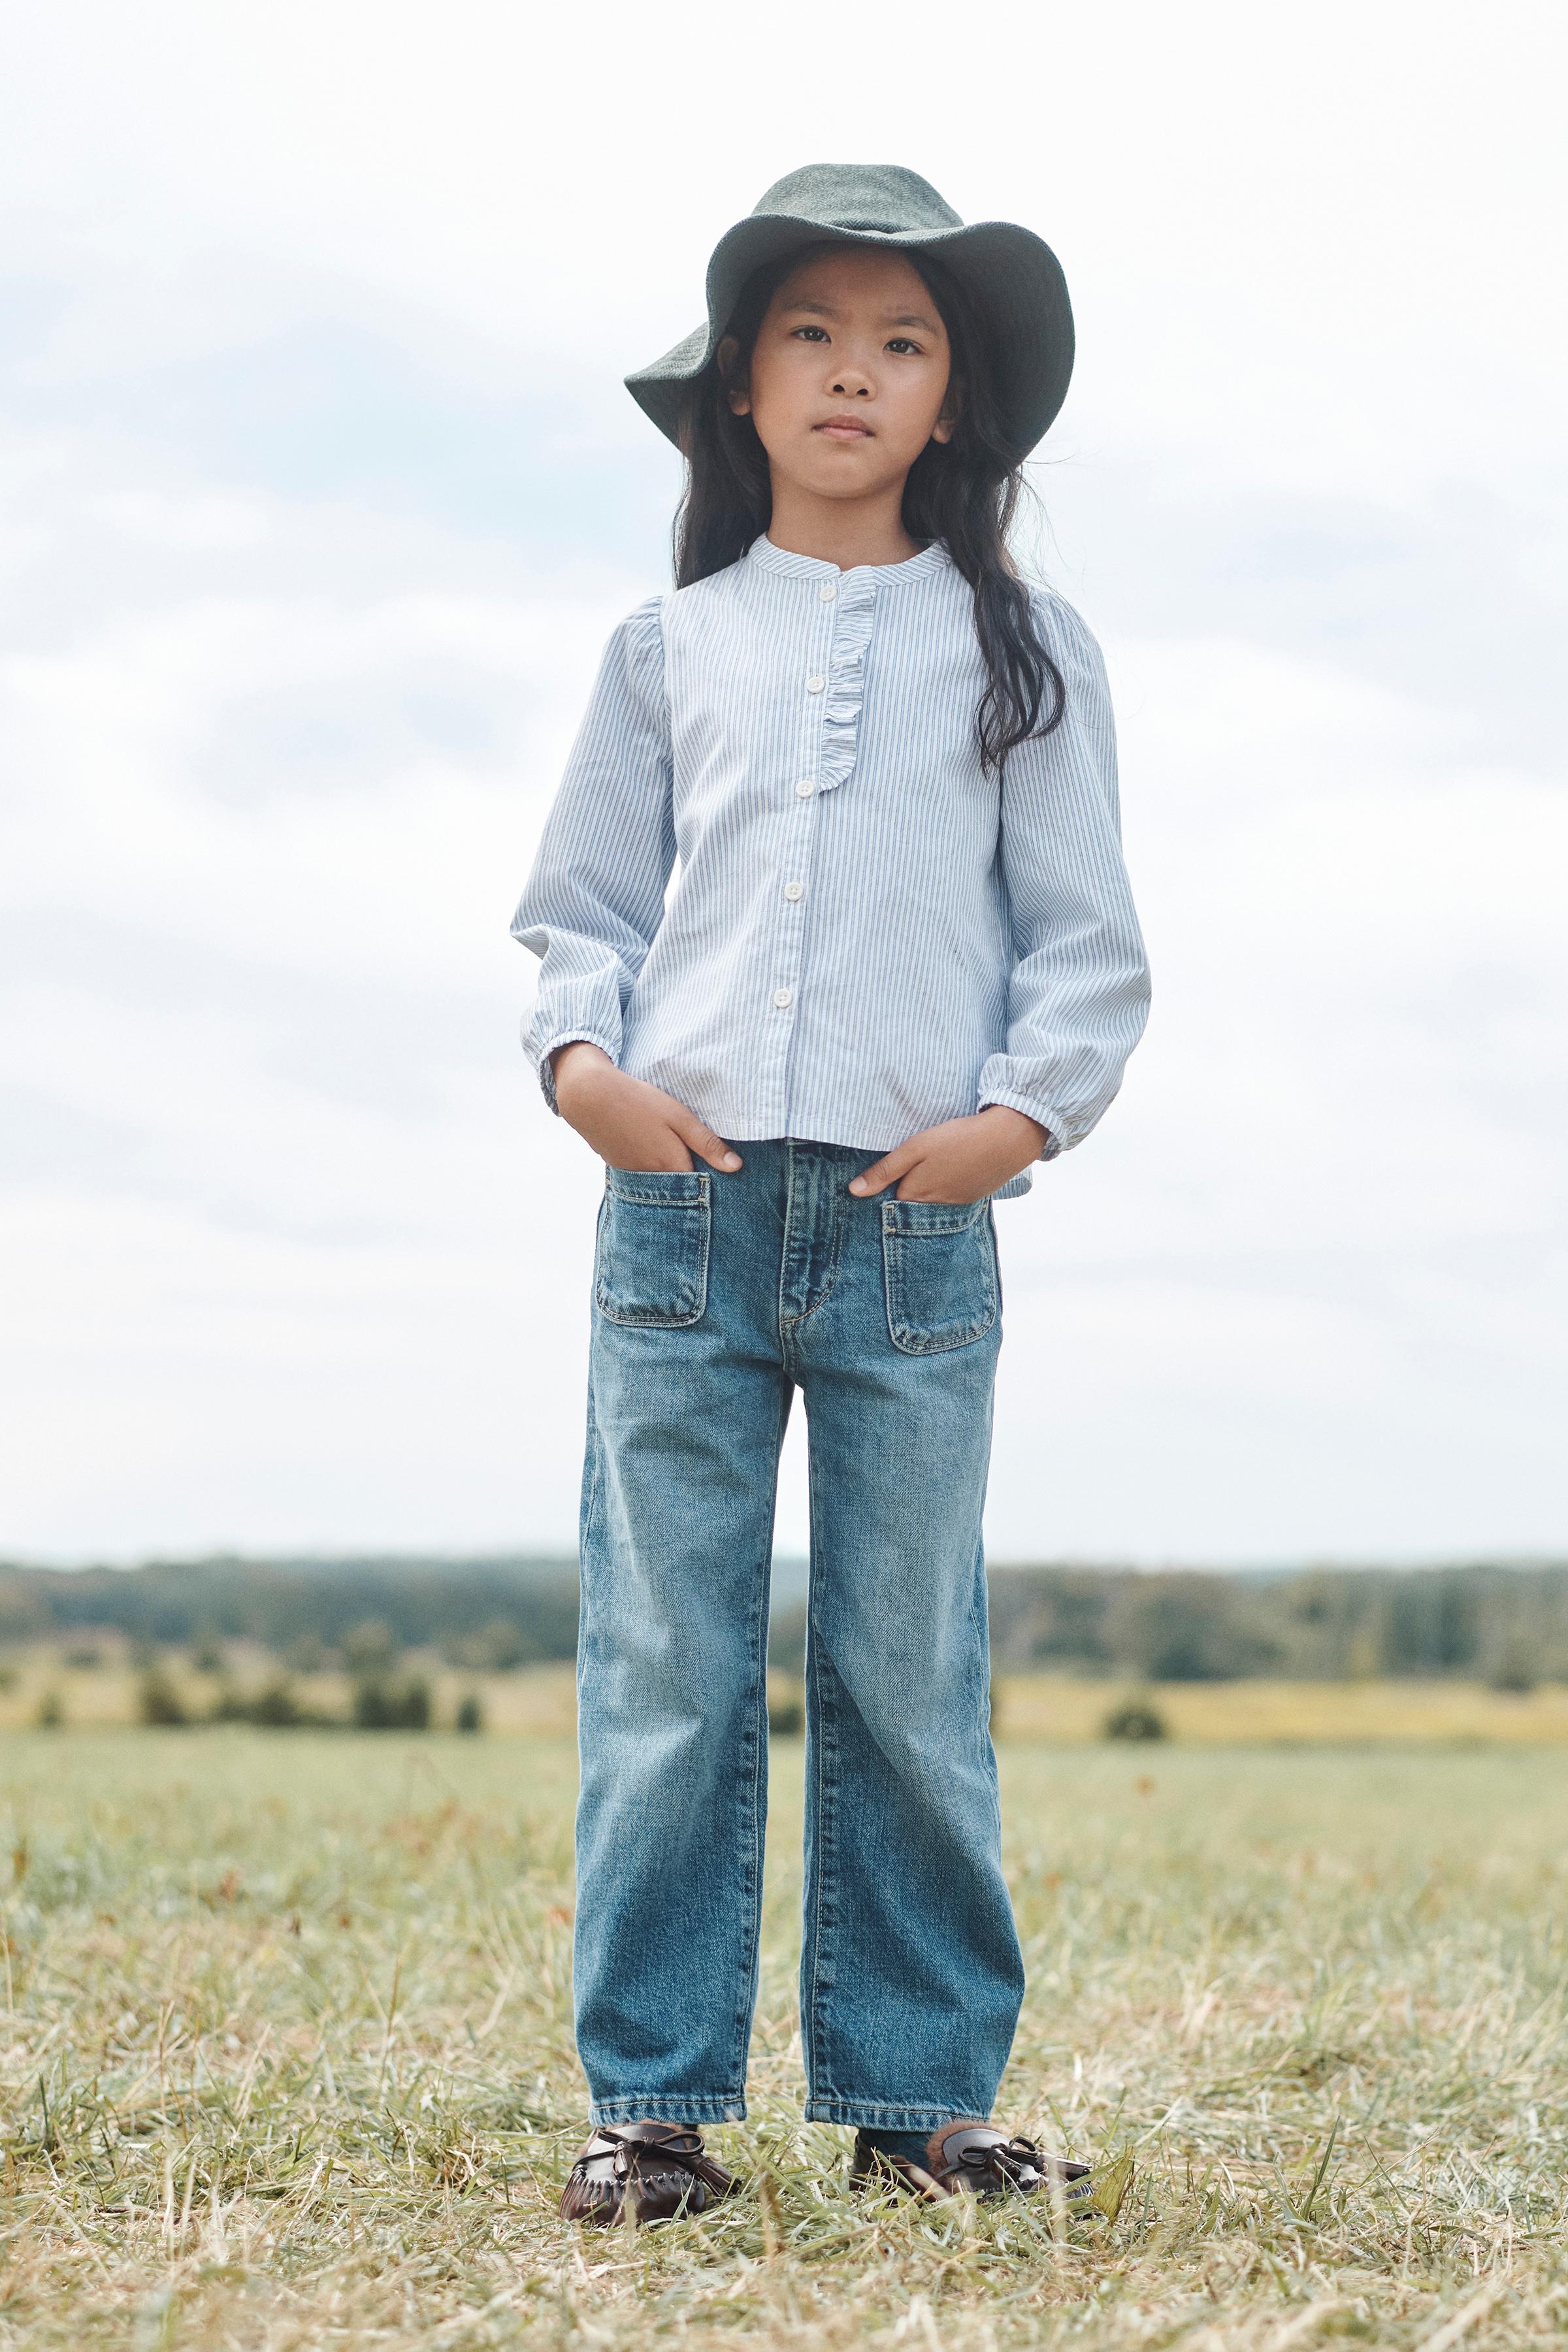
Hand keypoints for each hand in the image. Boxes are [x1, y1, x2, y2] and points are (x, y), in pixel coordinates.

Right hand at [551, 1043, 742, 1174]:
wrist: (589, 1096)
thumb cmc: (638, 1101)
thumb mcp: (679, 1117)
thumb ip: (707, 1143)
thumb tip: (736, 1167)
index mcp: (672, 1166)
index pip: (702, 1187)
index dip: (712, 1178)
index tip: (721, 1169)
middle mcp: (652, 1179)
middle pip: (681, 1189)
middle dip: (693, 1182)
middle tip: (699, 1160)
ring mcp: (633, 1176)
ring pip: (661, 1183)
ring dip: (671, 1176)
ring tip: (672, 1152)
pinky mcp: (619, 1169)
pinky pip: (644, 1176)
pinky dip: (652, 1169)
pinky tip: (651, 1149)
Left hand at [848, 1106, 1046, 1203]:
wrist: (1007, 1139)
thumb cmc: (957, 1140)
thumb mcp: (915, 1148)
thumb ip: (884, 1171)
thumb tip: (854, 1192)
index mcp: (915, 1196)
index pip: (887, 1202)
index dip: (882, 1189)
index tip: (881, 1177)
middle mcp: (934, 1208)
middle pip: (909, 1206)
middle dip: (903, 1194)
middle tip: (906, 1170)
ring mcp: (956, 1205)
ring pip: (930, 1203)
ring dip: (926, 1191)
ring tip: (929, 1169)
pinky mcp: (972, 1197)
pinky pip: (949, 1198)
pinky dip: (945, 1188)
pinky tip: (950, 1170)